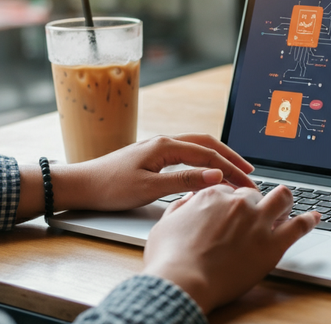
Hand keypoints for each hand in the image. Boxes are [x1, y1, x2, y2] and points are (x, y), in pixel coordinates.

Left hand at [17, 134, 257, 219]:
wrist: (80, 186)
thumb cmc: (110, 188)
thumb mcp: (149, 188)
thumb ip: (184, 181)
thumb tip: (215, 174)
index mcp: (165, 146)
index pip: (208, 155)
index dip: (231, 169)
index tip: (246, 184)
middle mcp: (164, 142)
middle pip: (207, 144)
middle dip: (231, 157)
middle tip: (250, 173)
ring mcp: (158, 148)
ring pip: (198, 146)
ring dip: (219, 156)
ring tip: (236, 169)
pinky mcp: (153, 157)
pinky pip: (187, 153)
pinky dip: (205, 160)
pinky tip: (208, 171)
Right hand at [142, 184, 319, 313]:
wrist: (183, 282)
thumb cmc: (170, 259)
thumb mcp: (166, 224)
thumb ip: (182, 207)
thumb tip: (191, 199)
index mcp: (213, 195)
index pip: (231, 188)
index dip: (233, 200)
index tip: (235, 208)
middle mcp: (239, 203)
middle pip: (256, 195)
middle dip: (257, 204)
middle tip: (256, 217)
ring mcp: (258, 222)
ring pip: (283, 198)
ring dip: (284, 201)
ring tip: (286, 208)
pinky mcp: (273, 244)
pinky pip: (300, 225)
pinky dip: (310, 220)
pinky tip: (315, 218)